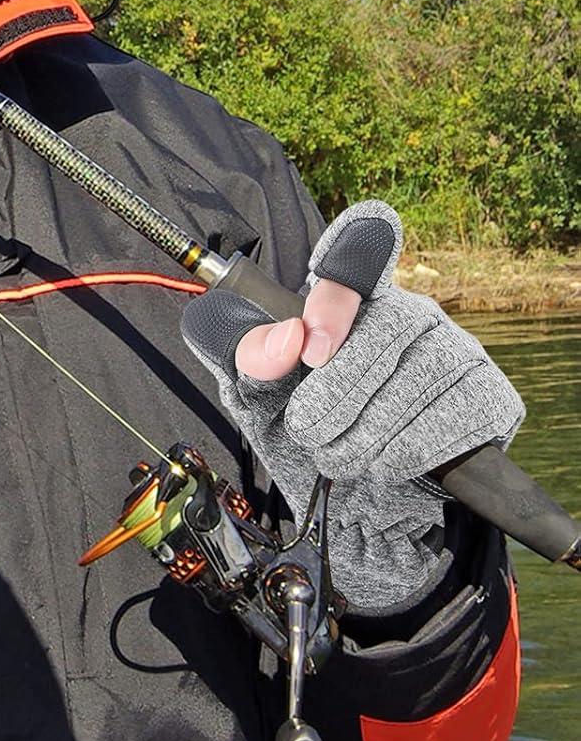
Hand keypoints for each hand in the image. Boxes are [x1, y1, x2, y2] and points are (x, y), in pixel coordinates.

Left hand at [180, 201, 523, 608]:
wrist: (357, 495)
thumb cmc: (302, 422)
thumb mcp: (255, 386)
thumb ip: (249, 352)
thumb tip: (291, 337)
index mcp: (352, 291)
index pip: (361, 246)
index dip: (338, 293)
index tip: (310, 352)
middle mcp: (414, 309)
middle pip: (385, 331)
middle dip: (337, 393)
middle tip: (307, 431)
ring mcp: (458, 349)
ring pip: (418, 380)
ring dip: (366, 433)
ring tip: (337, 454)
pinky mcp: (491, 395)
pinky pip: (454, 418)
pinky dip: (407, 451)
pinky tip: (383, 463)